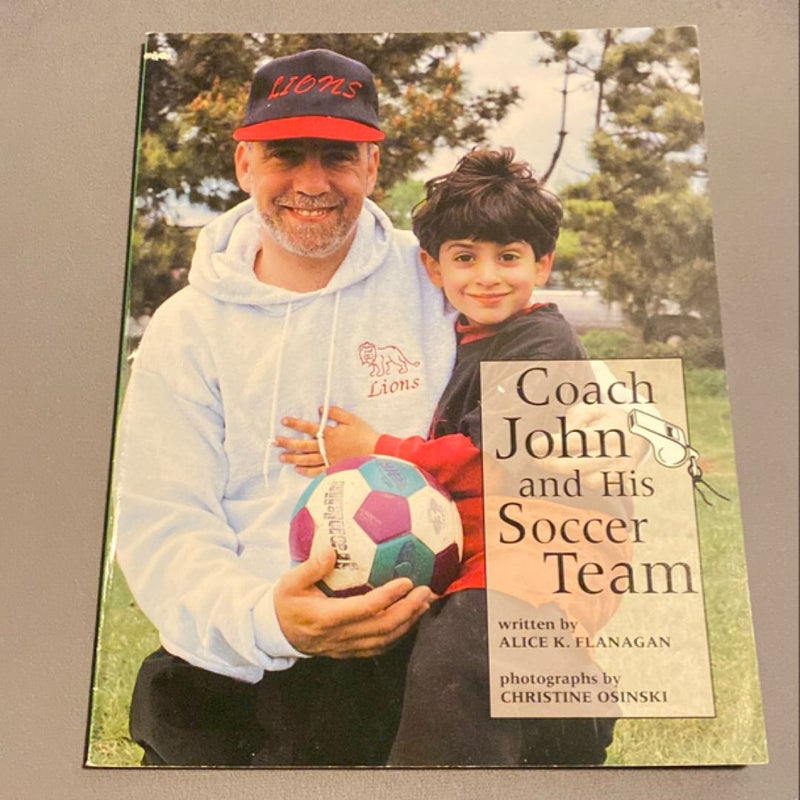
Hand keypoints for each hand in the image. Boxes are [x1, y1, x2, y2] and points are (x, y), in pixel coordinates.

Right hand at [273, 548, 432, 657]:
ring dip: (408, 623)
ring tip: (425, 604)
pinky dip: (399, 634)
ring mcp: (346, 647)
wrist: (275, 634)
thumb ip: (310, 567)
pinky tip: (409, 619)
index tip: (407, 581)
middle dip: (409, 611)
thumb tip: (331, 550)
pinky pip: (379, 647)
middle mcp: (340, 636)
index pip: (366, 609)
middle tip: (426, 592)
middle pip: (383, 627)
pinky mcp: (349, 652)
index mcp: (327, 618)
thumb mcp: (289, 582)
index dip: (389, 596)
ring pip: (385, 640)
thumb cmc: (285, 603)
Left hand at [276, 406, 379, 475]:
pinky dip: (305, 471)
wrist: (377, 452)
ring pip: (306, 460)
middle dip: (287, 442)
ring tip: (282, 457)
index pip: (308, 427)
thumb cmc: (365, 434)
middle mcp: (326, 448)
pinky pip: (316, 472)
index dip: (295, 424)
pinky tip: (297, 469)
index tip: (284, 421)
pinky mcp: (333, 469)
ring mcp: (329, 460)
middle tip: (274, 441)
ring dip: (293, 458)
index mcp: (329, 434)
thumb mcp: (352, 419)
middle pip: (303, 445)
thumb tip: (320, 409)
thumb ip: (335, 413)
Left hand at [529, 401, 648, 490]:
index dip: (553, 444)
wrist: (642, 431)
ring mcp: (620, 468)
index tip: (534, 446)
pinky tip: (579, 471)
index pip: (576, 440)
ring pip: (589, 481)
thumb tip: (563, 433)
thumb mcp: (593, 408)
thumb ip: (576, 416)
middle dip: (553, 464)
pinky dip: (586, 481)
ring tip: (562, 463)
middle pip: (579, 465)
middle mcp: (615, 451)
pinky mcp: (623, 480)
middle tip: (537, 460)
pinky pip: (600, 488)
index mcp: (608, 429)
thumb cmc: (608, 419)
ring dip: (571, 474)